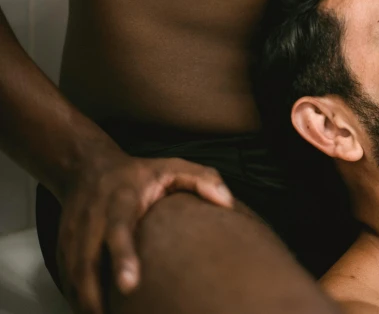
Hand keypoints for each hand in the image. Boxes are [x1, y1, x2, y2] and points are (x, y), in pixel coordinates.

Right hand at [58, 151, 233, 313]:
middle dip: (96, 294)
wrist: (86, 167)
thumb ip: (202, 179)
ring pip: (73, 274)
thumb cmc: (137, 173)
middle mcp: (94, 219)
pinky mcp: (63, 246)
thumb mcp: (172, 166)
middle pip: (88, 261)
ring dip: (85, 301)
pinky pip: (66, 278)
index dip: (123, 257)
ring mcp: (74, 234)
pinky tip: (92, 311)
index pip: (119, 230)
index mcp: (121, 200)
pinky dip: (76, 297)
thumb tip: (228, 201)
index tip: (130, 284)